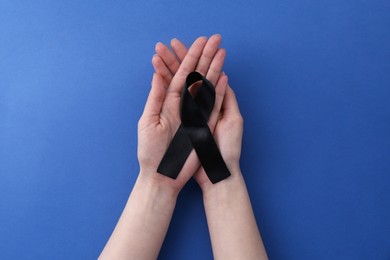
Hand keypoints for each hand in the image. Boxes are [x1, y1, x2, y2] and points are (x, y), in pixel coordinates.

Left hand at [138, 35, 226, 193]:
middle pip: (195, 76)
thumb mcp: (148, 123)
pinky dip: (218, 92)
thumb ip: (155, 98)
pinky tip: (224, 77)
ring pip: (206, 87)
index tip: (197, 42)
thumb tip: (158, 75)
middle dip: (204, 57)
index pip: (180, 75)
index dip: (188, 57)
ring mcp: (195, 115)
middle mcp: (182, 105)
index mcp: (168, 102)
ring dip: (214, 69)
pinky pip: (213, 106)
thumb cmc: (151, 152)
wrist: (163, 176)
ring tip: (222, 52)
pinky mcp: (204, 126)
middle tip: (214, 39)